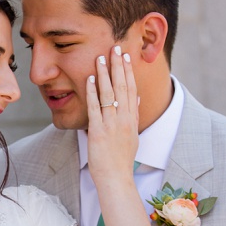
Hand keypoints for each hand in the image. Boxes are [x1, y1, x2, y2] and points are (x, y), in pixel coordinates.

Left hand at [86, 45, 138, 189]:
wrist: (116, 177)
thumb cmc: (121, 159)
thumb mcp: (132, 135)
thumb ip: (132, 115)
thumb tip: (134, 97)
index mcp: (132, 119)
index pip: (131, 89)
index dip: (129, 71)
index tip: (126, 56)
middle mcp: (124, 119)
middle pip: (122, 87)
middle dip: (119, 66)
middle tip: (116, 47)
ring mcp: (111, 124)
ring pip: (109, 94)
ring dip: (105, 74)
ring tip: (101, 57)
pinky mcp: (98, 131)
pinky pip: (95, 107)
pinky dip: (93, 92)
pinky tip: (91, 78)